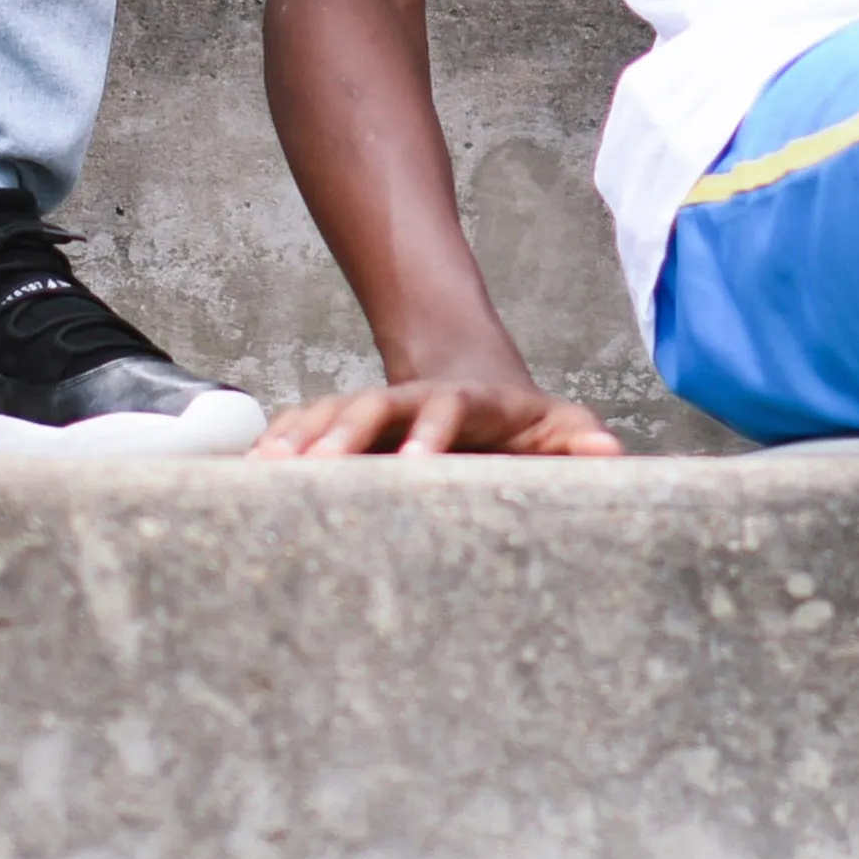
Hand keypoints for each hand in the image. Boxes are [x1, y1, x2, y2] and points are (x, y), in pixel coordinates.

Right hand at [254, 375, 621, 458]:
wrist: (471, 381)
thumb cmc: (518, 422)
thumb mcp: (555, 426)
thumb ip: (579, 439)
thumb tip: (612, 452)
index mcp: (462, 404)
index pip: (445, 410)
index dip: (430, 434)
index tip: (417, 464)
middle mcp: (409, 400)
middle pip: (372, 406)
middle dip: (345, 435)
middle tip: (318, 470)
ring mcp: (372, 410)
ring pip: (329, 414)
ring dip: (300, 439)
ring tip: (267, 470)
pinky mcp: (342, 427)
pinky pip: (302, 429)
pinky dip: (276, 446)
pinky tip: (246, 476)